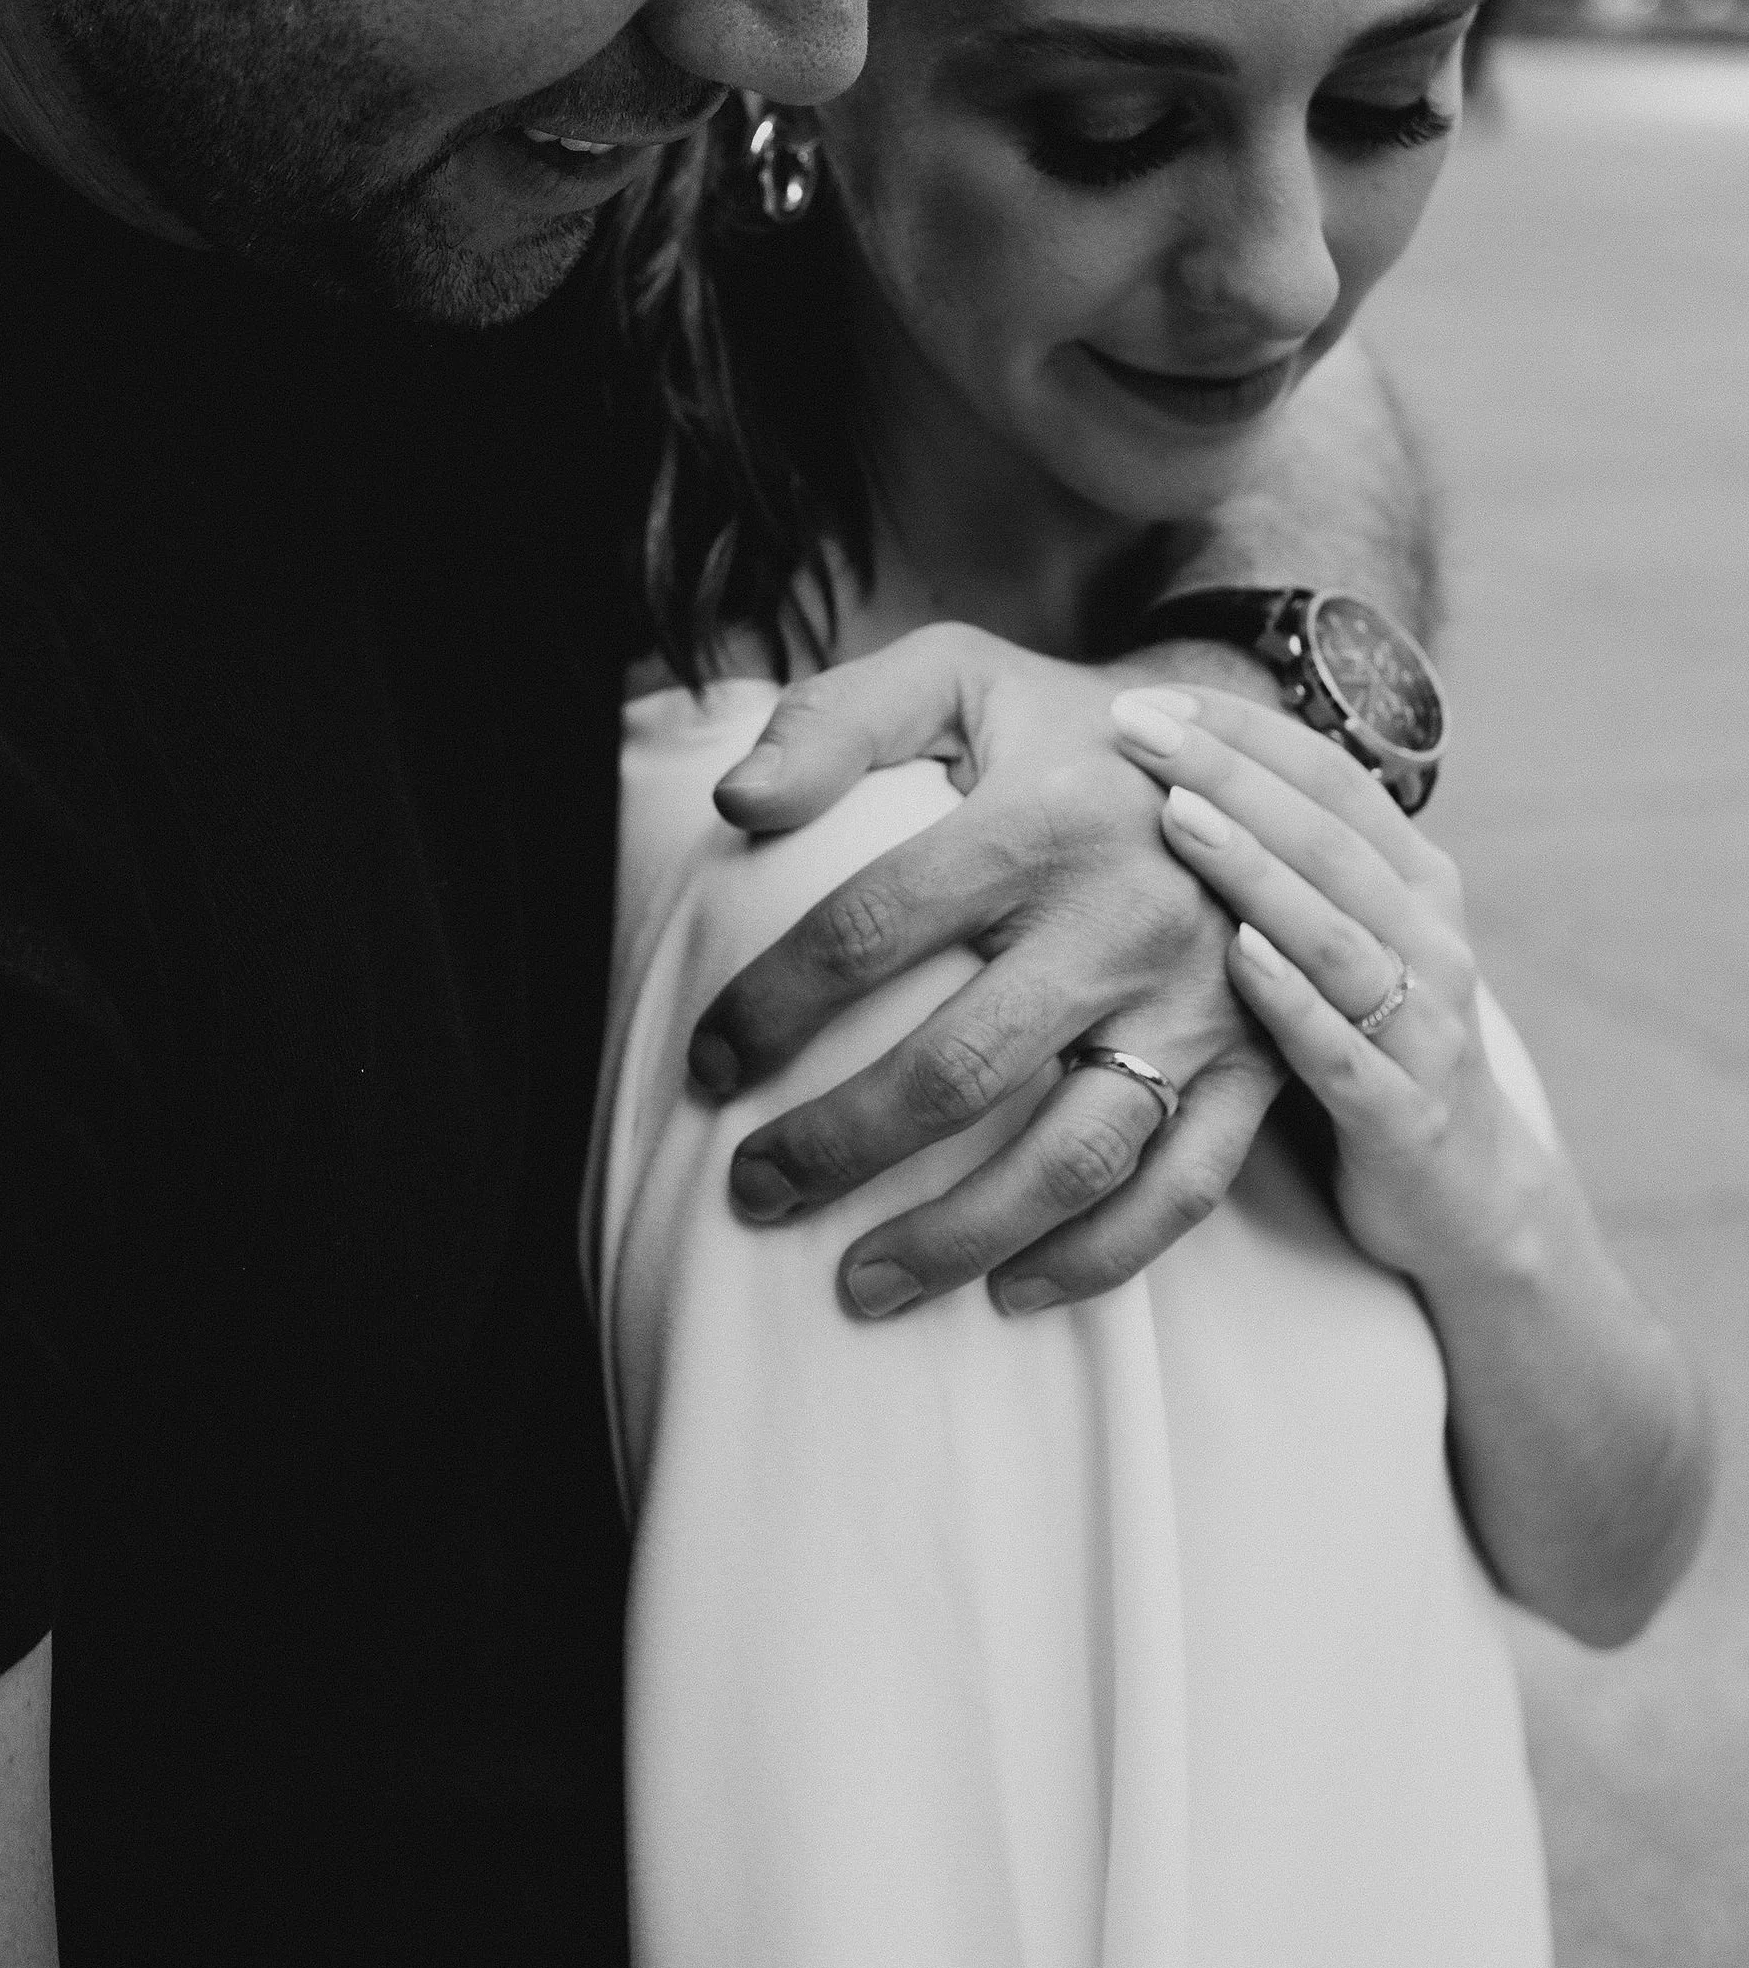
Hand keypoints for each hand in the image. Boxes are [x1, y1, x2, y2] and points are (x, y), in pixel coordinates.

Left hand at [686, 624, 1285, 1317]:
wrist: (1254, 749)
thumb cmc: (1067, 726)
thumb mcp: (957, 675)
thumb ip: (837, 718)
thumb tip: (739, 805)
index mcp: (1042, 819)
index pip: (871, 929)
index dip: (772, 1007)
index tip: (708, 1068)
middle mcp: (1125, 919)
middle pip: (959, 1068)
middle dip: (838, 1147)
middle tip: (753, 1192)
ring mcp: (1201, 1003)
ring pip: (1072, 1156)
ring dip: (958, 1236)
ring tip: (858, 1283)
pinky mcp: (1258, 1064)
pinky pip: (1181, 1188)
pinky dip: (1099, 1258)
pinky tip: (1013, 1292)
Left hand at [1109, 682, 1538, 1281]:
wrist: (1466, 1197)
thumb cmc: (1361, 1043)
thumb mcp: (1335, 938)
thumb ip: (1278, 862)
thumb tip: (1155, 774)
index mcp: (1410, 880)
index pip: (1326, 775)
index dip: (1241, 730)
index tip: (1145, 695)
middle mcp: (1427, 938)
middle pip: (1326, 837)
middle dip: (1229, 773)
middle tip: (1137, 725)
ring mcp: (1424, 1028)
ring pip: (1337, 933)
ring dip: (1256, 871)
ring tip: (1177, 815)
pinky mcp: (1404, 1117)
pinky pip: (1343, 1049)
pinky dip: (1294, 1001)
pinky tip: (1238, 957)